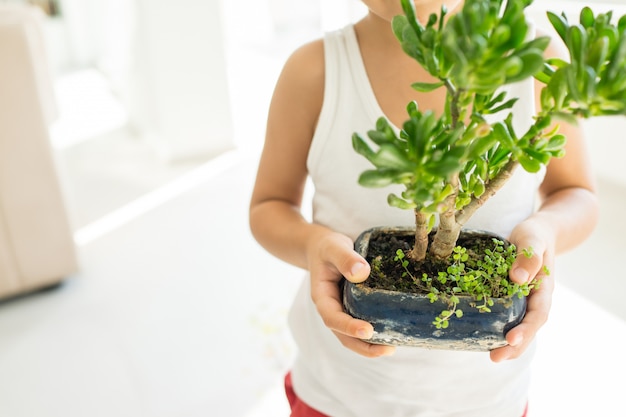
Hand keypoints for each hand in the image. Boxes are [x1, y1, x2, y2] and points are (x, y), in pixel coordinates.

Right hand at [307, 231, 395, 357]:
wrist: (324, 248)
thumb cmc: (327, 247)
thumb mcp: (333, 247)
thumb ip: (345, 258)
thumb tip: (362, 273)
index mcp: (323, 298)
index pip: (333, 318)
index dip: (349, 327)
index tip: (367, 331)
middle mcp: (332, 309)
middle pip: (344, 335)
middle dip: (364, 346)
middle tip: (388, 349)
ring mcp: (343, 310)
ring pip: (354, 336)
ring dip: (371, 345)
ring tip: (393, 347)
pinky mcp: (355, 308)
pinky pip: (363, 323)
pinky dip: (376, 333)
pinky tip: (393, 332)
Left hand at [490, 220, 555, 362]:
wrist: (537, 233)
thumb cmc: (535, 236)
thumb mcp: (533, 240)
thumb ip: (528, 256)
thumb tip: (518, 278)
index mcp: (543, 290)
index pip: (537, 314)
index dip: (525, 329)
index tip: (511, 339)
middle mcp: (533, 300)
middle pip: (528, 328)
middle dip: (514, 346)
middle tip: (496, 358)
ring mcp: (522, 301)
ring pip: (516, 326)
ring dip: (505, 343)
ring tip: (491, 356)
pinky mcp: (508, 298)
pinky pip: (504, 316)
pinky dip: (495, 328)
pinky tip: (480, 336)